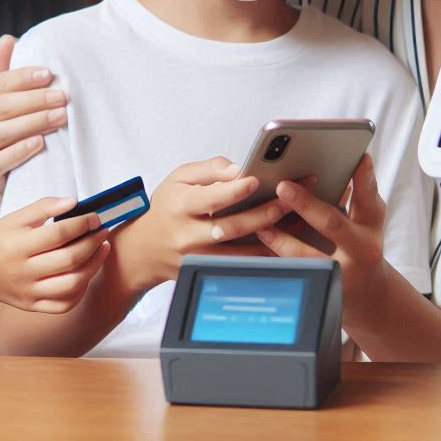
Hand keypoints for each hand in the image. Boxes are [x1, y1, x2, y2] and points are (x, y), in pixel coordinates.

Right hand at [0, 35, 67, 193]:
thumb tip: (7, 39)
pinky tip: (40, 143)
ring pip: (4, 131)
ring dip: (35, 122)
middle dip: (36, 100)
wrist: (13, 170)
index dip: (24, 77)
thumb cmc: (17, 124)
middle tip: (62, 97)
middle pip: (4, 106)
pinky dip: (21, 150)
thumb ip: (9, 69)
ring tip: (61, 116)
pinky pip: (1, 160)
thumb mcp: (13, 96)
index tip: (49, 74)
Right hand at [0, 196, 110, 312]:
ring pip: (72, 285)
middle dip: (93, 243)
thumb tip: (73, 201)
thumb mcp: (14, 217)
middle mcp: (24, 272)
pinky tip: (87, 273)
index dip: (82, 223)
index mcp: (19, 246)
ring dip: (94, 266)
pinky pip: (63, 304)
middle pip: (69, 260)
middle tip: (103, 231)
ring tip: (102, 250)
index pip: (59, 234)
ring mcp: (29, 293)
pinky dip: (80, 290)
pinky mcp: (32, 306)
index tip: (95, 216)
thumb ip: (43, 207)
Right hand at [114, 157, 290, 293]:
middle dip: (264, 213)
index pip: (210, 198)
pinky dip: (263, 254)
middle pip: (231, 227)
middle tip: (288, 201)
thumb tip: (240, 168)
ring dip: (271, 237)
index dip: (234, 190)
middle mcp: (188, 235)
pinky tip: (283, 242)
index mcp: (180, 206)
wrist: (145, 249)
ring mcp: (198, 258)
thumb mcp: (178, 178)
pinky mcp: (207, 271)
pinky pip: (240, 265)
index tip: (256, 179)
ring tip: (296, 221)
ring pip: (240, 251)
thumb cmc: (166, 207)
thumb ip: (209, 170)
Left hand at [256, 154, 388, 322]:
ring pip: (309, 255)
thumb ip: (351, 195)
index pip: (368, 197)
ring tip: (261, 222)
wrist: (369, 291)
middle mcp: (361, 248)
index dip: (364, 177)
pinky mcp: (325, 286)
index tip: (358, 156)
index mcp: (370, 224)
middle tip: (283, 186)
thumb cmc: (358, 240)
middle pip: (333, 224)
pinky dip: (277, 254)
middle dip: (306, 205)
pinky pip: (297, 270)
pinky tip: (262, 239)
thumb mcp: (363, 219)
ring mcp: (344, 271)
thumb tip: (324, 162)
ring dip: (282, 238)